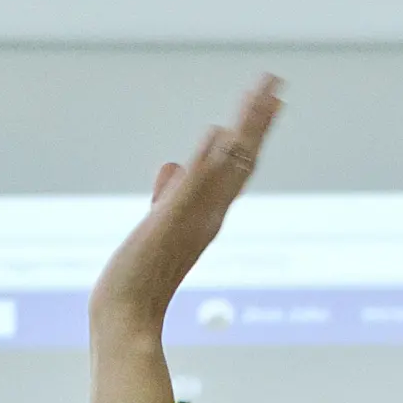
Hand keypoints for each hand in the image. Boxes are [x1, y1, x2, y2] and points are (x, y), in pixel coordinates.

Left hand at [90, 75, 283, 346]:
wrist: (128, 317)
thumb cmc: (140, 279)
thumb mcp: (156, 224)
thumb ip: (167, 194)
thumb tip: (170, 165)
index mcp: (208, 213)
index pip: (236, 165)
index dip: (252, 133)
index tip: (266, 102)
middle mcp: (210, 214)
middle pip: (242, 159)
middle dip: (258, 120)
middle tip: (274, 84)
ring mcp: (195, 217)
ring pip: (229, 165)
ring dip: (245, 127)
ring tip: (263, 93)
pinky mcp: (172, 221)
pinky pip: (197, 185)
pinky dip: (211, 160)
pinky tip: (220, 132)